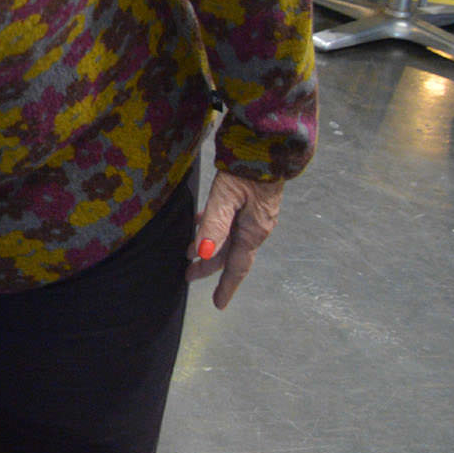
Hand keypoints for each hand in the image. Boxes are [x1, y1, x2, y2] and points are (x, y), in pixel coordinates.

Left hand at [186, 172, 283, 308]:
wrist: (266, 147)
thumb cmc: (246, 171)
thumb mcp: (225, 197)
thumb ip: (214, 224)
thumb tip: (205, 254)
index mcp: (252, 232)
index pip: (237, 267)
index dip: (226, 286)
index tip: (217, 304)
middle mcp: (255, 228)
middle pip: (229, 254)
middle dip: (209, 266)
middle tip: (188, 274)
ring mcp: (253, 216)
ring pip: (228, 238)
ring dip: (209, 246)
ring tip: (189, 252)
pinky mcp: (249, 203)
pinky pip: (229, 222)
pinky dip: (213, 226)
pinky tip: (201, 223)